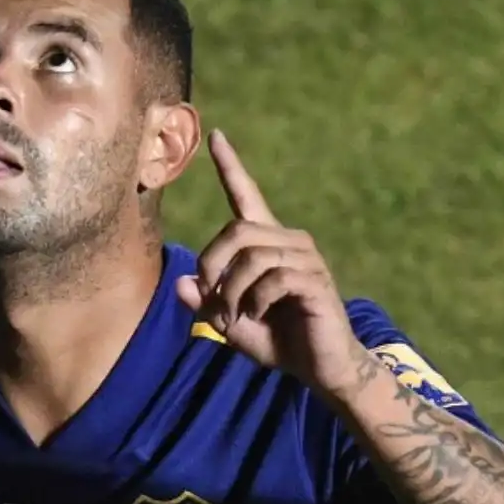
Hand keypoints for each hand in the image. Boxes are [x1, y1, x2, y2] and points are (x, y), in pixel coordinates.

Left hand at [173, 130, 368, 394]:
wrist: (322, 368)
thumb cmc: (280, 341)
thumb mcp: (232, 324)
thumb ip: (206, 305)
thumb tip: (181, 284)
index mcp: (267, 244)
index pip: (246, 195)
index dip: (230, 166)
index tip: (215, 135)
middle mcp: (289, 241)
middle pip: (236, 231)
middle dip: (213, 267)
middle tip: (211, 302)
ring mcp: (306, 258)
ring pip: (251, 257)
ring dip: (231, 293)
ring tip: (233, 318)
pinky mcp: (316, 280)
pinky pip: (273, 278)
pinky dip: (255, 301)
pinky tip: (258, 315)